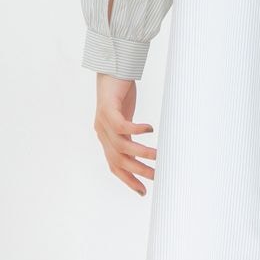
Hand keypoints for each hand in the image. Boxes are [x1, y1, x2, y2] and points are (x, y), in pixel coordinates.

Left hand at [92, 73, 156, 196]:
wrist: (109, 68)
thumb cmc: (119, 93)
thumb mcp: (125, 117)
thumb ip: (129, 133)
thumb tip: (144, 147)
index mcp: (106, 138)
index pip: (116, 166)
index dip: (128, 180)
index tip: (143, 191)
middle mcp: (102, 133)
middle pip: (119, 160)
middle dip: (137, 171)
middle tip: (156, 176)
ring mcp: (103, 122)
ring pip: (121, 146)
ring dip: (140, 153)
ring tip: (157, 155)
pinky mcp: (107, 109)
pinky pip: (122, 125)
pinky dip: (136, 130)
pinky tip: (150, 129)